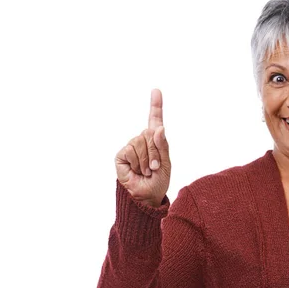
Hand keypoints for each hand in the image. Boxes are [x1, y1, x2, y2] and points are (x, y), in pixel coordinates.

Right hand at [115, 89, 170, 207]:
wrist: (146, 196)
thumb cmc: (158, 182)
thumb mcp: (166, 163)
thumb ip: (163, 145)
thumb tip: (159, 128)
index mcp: (155, 141)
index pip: (155, 120)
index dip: (155, 105)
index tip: (156, 90)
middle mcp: (142, 141)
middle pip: (150, 134)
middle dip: (155, 152)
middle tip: (155, 167)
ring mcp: (131, 147)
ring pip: (140, 142)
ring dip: (147, 160)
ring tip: (147, 171)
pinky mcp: (122, 154)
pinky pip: (131, 150)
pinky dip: (137, 162)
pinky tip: (137, 171)